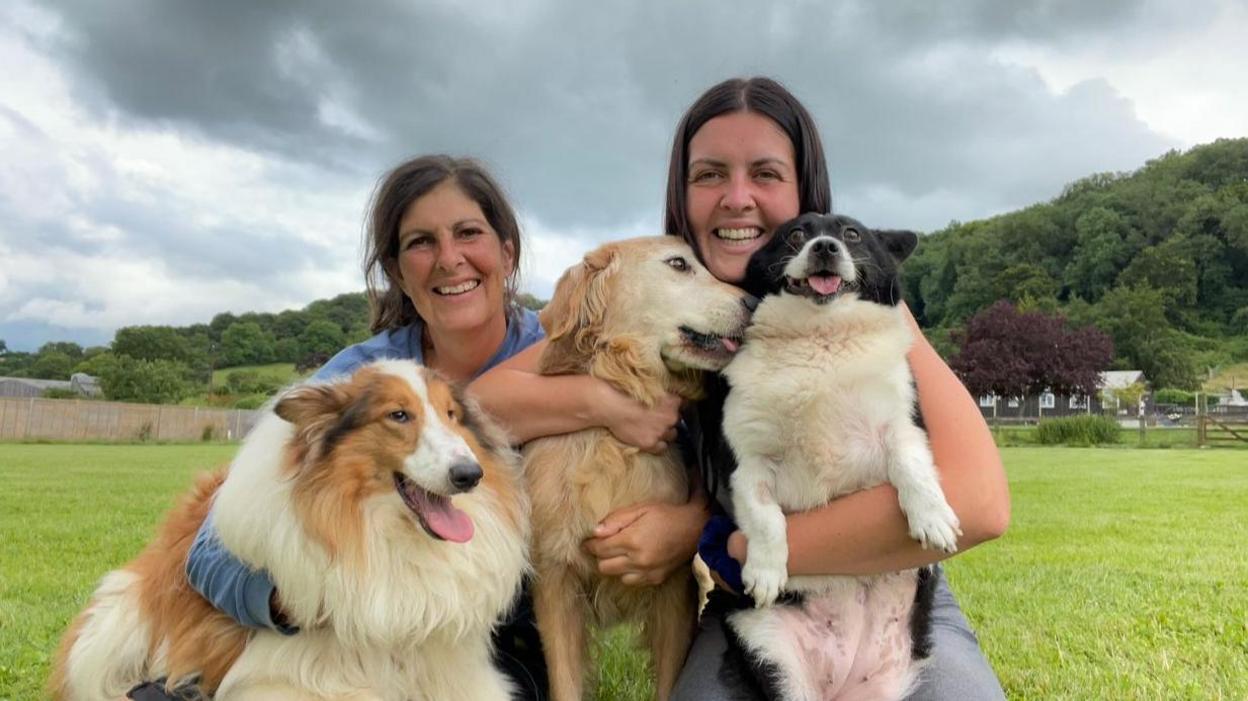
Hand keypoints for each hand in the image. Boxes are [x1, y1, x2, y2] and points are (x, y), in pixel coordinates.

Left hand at [583, 500, 707, 585]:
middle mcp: (637, 560)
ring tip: (620, 553)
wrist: (695, 529)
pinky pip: (632, 582)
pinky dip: (628, 573)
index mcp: (632, 541)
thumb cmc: (667, 514)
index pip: (600, 549)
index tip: (587, 542)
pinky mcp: (656, 579)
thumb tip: (595, 532)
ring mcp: (647, 572)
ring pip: (616, 576)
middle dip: (600, 556)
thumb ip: (616, 520)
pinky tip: (633, 561)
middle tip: (604, 546)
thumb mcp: (641, 508)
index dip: (590, 545)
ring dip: (614, 565)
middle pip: (604, 566)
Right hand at [592, 381, 680, 453]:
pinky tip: (651, 440)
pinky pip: (661, 448)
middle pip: (677, 420)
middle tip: (658, 418)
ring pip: (671, 435)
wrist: (614, 407)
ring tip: (655, 430)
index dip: (675, 406)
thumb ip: (663, 392)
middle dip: (669, 420)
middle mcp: (671, 417)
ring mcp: (661, 432)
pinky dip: (658, 445)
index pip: (683, 404)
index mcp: (673, 401)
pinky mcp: (651, 443)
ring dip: (665, 433)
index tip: (670, 406)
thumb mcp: (649, 387)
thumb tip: (667, 395)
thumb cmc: (627, 393)